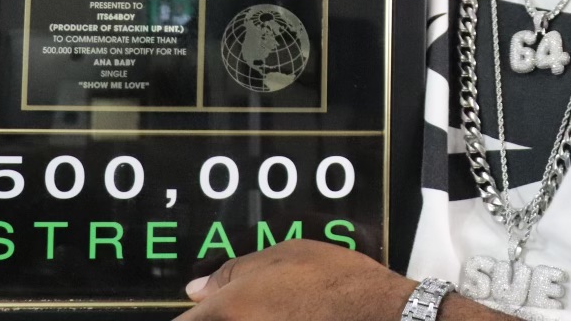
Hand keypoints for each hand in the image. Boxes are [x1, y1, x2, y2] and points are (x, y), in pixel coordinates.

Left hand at [175, 239, 415, 320]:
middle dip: (213, 317)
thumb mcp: (281, 256)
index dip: (191, 316)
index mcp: (228, 310)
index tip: (199, 310)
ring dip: (246, 319)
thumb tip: (197, 288)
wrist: (380, 314)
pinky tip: (290, 317)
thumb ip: (232, 272)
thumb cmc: (334, 282)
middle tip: (249, 307)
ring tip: (275, 309)